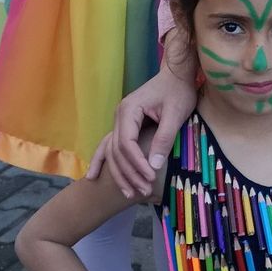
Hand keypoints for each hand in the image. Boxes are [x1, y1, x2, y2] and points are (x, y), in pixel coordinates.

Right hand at [86, 56, 195, 196]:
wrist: (176, 75)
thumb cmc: (178, 92)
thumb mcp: (175, 114)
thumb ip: (164, 138)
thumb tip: (153, 166)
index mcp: (129, 110)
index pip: (127, 143)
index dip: (137, 163)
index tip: (150, 177)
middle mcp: (119, 115)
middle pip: (117, 151)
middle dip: (129, 173)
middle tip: (143, 191)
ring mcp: (119, 120)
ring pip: (112, 151)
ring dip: (119, 173)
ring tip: (129, 194)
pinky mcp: (125, 125)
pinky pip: (110, 145)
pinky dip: (102, 161)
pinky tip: (93, 176)